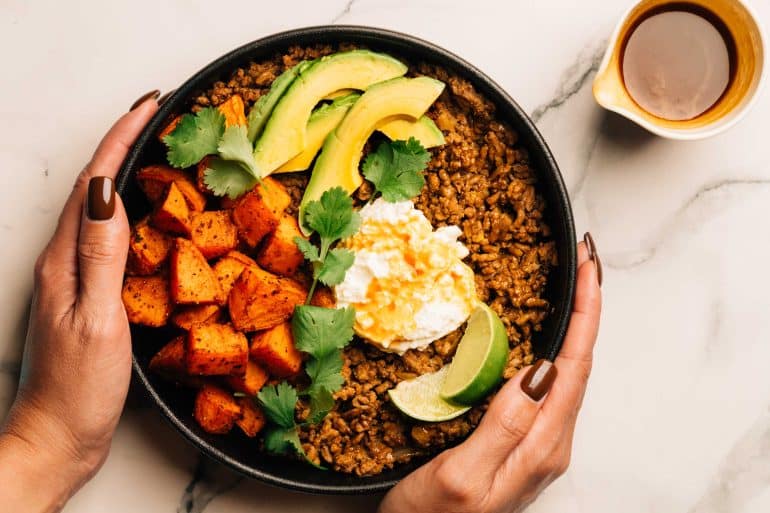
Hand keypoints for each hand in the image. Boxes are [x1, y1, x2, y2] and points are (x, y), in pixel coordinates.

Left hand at [0, 92, 158, 511]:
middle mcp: (65, 262)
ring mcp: (74, 279)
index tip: (149, 106)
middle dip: (124, 145)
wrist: (58, 436)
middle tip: (159, 119)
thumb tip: (107, 193)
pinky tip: (150, 218)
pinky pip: (109, 239)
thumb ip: (102, 256)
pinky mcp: (88, 296)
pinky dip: (132, 214)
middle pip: (94, 188)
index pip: (95, 185)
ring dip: (127, 175)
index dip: (121, 140)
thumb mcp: (97, 320)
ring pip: (101, 211)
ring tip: (158, 153)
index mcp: (65, 261)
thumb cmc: (79, 388)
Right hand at [379, 236, 601, 512]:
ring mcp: (535, 444)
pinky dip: (550, 347)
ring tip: (569, 285)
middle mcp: (548, 443)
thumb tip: (540, 370)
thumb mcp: (462, 476)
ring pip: (564, 371)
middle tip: (582, 261)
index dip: (586, 311)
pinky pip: (544, 384)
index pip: (574, 365)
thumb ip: (505, 426)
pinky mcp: (518, 442)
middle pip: (578, 363)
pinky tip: (537, 334)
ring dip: (572, 325)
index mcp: (541, 446)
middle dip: (586, 307)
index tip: (588, 266)